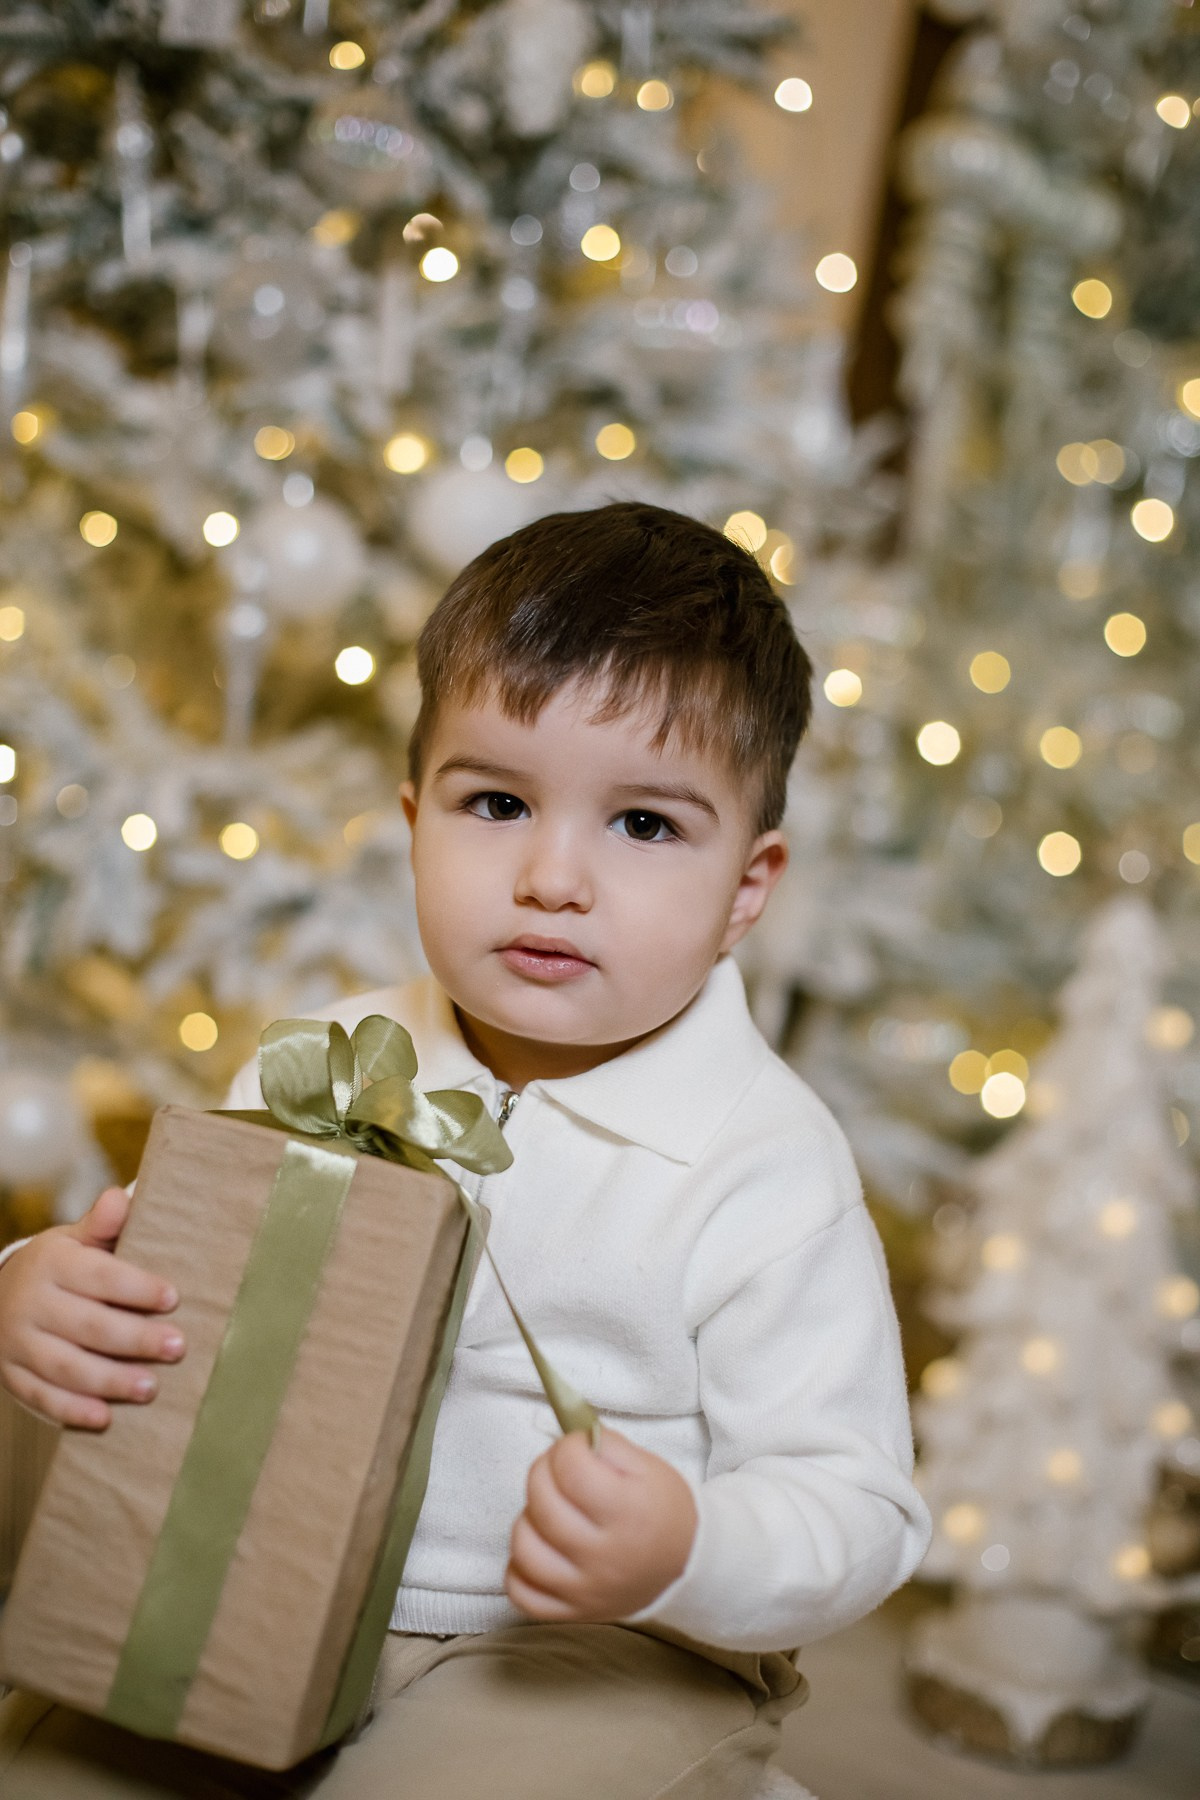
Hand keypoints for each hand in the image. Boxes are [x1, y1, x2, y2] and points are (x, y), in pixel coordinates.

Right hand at [0, 1187, 183, 1429]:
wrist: (0, 1295)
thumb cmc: (60, 1267)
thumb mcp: (76, 1239)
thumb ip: (102, 1225)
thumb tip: (121, 1199)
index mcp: (52, 1263)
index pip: (98, 1276)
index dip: (136, 1288)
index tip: (173, 1298)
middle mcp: (31, 1303)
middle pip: (87, 1326)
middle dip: (134, 1339)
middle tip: (177, 1347)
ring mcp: (18, 1343)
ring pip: (65, 1366)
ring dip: (109, 1380)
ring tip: (150, 1387)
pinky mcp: (12, 1376)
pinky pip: (41, 1397)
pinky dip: (71, 1409)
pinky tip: (104, 1417)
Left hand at [506, 1426, 697, 1623]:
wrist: (686, 1567)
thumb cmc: (664, 1511)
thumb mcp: (648, 1467)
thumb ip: (607, 1445)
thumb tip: (571, 1436)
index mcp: (629, 1512)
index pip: (571, 1468)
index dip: (567, 1447)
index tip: (577, 1447)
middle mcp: (604, 1556)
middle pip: (543, 1503)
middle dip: (543, 1471)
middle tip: (559, 1470)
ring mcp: (585, 1589)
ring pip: (525, 1548)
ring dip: (530, 1519)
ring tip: (551, 1512)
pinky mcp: (573, 1611)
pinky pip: (522, 1593)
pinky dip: (520, 1569)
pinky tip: (541, 1548)